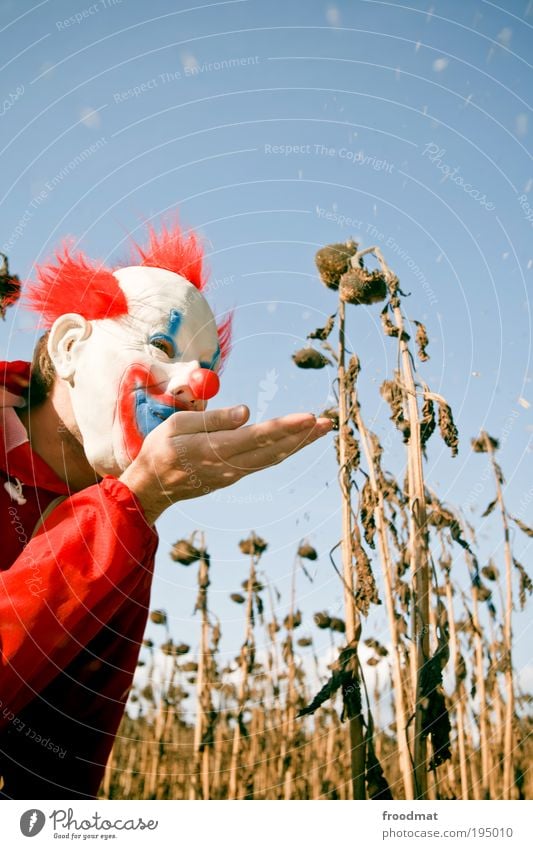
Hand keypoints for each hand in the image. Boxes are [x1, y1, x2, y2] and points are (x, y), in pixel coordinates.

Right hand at [119, 405, 331, 523]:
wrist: (150, 489)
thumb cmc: (159, 450)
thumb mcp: (176, 425)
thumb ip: (213, 420)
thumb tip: (247, 412)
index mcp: (213, 449)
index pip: (257, 436)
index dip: (286, 427)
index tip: (309, 417)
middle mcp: (228, 466)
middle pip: (273, 450)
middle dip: (303, 436)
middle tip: (329, 422)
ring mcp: (233, 475)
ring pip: (272, 459)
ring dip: (298, 444)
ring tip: (321, 429)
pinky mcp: (233, 477)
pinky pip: (263, 463)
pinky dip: (283, 452)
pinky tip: (297, 443)